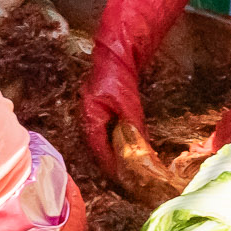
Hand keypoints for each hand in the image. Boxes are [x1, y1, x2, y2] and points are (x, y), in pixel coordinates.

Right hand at [78, 47, 146, 185]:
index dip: (108, 162)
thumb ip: (135, 127)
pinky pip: (103, 131)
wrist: (115, 55)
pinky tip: (123, 146)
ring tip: (124, 164)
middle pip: (96, 146)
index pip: (97, 147)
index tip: (120, 175)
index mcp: (89, 116)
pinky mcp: (97, 110)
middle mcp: (86, 117)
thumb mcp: (129, 105)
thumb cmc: (118, 77)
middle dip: (109, 161)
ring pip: (99, 140)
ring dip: (111, 151)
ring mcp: (90, 113)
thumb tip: (144, 148)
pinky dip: (112, 141)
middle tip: (123, 174)